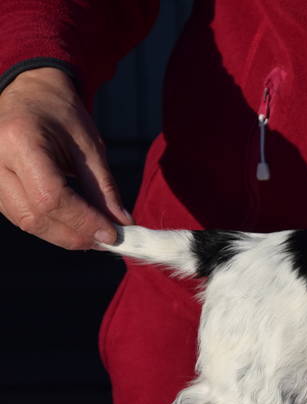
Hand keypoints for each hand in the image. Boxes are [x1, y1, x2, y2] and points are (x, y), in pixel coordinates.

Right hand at [0, 67, 131, 249]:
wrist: (30, 95)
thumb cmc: (61, 115)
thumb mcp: (90, 146)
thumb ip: (104, 188)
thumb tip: (121, 224)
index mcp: (20, 141)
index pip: (50, 197)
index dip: (83, 221)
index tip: (112, 235)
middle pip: (34, 216)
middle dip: (75, 234)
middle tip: (108, 240)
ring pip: (26, 222)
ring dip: (64, 235)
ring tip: (94, 235)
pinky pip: (21, 217)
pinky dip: (51, 227)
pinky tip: (75, 227)